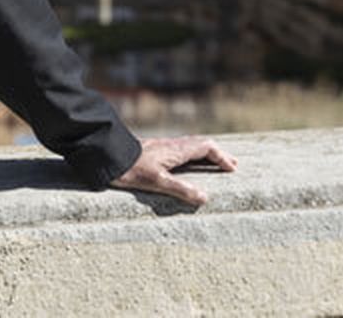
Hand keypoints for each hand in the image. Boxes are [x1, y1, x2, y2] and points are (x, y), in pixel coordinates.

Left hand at [110, 135, 237, 205]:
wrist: (110, 156)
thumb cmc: (132, 169)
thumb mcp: (157, 182)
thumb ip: (181, 189)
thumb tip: (205, 197)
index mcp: (177, 150)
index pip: (207, 147)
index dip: (221, 157)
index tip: (232, 168)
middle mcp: (174, 145)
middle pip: (202, 144)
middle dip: (218, 154)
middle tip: (231, 165)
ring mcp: (165, 147)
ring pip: (192, 146)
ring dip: (207, 154)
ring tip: (215, 164)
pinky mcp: (157, 151)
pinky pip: (183, 150)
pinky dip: (195, 156)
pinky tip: (190, 165)